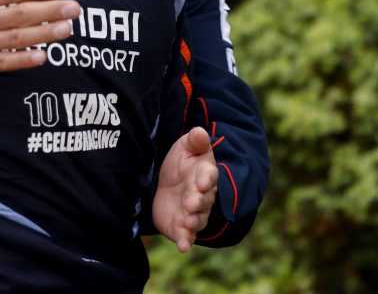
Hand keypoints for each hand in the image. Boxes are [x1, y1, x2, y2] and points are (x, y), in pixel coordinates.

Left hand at [152, 126, 217, 252]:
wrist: (168, 184)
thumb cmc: (182, 164)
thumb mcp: (186, 147)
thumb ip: (194, 141)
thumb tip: (199, 131)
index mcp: (204, 175)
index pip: (209, 176)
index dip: (206, 179)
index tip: (202, 180)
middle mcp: (202, 196)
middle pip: (204, 200)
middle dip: (198, 201)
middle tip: (191, 202)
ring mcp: (193, 213)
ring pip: (197, 219)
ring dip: (193, 222)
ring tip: (187, 221)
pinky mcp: (181, 227)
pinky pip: (186, 236)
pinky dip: (185, 241)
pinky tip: (183, 246)